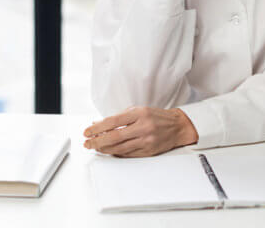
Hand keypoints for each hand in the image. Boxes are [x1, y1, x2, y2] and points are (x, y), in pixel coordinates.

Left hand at [82, 106, 198, 156]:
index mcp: (140, 113)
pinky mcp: (148, 151)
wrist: (178, 126)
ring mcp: (146, 140)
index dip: (97, 128)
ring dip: (104, 149)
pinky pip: (127, 154)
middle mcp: (143, 127)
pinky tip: (108, 151)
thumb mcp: (138, 110)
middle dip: (97, 141)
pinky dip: (116, 153)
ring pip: (119, 148)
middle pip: (114, 137)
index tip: (87, 132)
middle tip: (87, 143)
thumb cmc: (156, 116)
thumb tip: (99, 123)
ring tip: (95, 148)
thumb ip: (119, 117)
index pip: (113, 122)